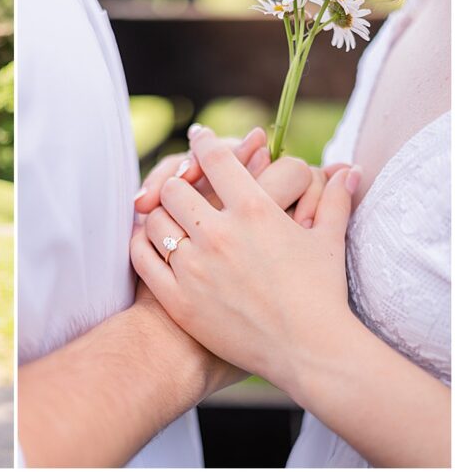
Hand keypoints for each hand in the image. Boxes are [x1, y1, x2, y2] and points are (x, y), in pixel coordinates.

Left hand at [131, 127, 360, 389]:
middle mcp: (219, 233)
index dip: (203, 141)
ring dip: (158, 214)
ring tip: (165, 215)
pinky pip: (142, 257)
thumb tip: (348, 169)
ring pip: (154, 221)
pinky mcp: (178, 299)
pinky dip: (140, 244)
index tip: (198, 136)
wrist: (309, 353)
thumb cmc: (323, 296)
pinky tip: (148, 241)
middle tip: (180, 185)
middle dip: (178, 183)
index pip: (216, 158)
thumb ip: (334, 199)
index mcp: (255, 210)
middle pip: (175, 188)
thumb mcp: (329, 241)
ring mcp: (194, 267)